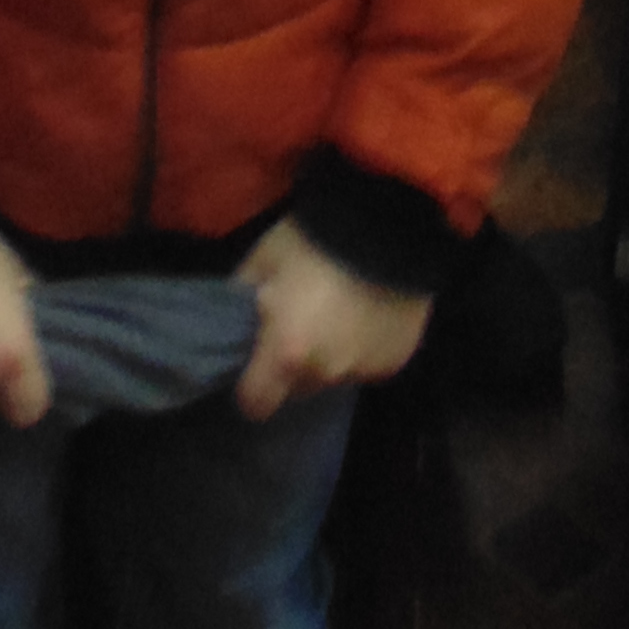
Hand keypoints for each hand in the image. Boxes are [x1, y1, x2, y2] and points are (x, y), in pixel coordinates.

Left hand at [234, 218, 431, 416]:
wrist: (385, 224)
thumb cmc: (311, 241)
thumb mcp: (262, 260)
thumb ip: (241, 299)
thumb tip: (232, 319)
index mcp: (286, 355)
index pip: (256, 404)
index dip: (250, 387)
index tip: (252, 365)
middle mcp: (326, 374)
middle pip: (298, 389)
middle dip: (292, 365)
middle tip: (294, 325)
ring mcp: (365, 371)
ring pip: (334, 375)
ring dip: (329, 354)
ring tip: (333, 312)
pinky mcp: (395, 361)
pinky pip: (367, 363)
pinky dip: (361, 345)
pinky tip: (364, 309)